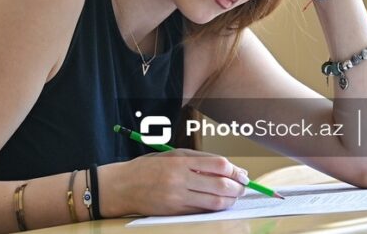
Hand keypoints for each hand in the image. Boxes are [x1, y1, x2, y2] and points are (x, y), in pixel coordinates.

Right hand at [101, 148, 248, 215]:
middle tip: (243, 186)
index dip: (236, 170)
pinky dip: (215, 208)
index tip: (242, 174)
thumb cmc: (149, 167)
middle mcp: (181, 179)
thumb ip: (200, 159)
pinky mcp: (176, 212)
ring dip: (230, 200)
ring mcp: (178, 198)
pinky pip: (203, 211)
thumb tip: (229, 167)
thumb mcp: (173, 155)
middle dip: (238, 187)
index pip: (218, 165)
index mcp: (181, 161)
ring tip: (234, 196)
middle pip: (221, 185)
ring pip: (215, 202)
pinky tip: (219, 202)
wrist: (123, 186)